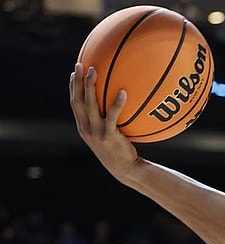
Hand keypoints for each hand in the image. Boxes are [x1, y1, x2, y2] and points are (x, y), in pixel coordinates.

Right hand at [69, 63, 139, 180]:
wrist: (124, 169)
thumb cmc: (120, 150)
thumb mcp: (109, 135)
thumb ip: (107, 121)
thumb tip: (117, 102)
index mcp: (83, 127)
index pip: (74, 104)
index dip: (73, 87)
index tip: (74, 72)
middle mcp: (86, 128)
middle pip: (77, 101)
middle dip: (77, 82)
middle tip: (80, 65)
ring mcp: (96, 132)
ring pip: (90, 105)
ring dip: (90, 86)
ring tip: (94, 70)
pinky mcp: (108, 136)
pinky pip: (112, 116)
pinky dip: (117, 103)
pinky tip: (123, 92)